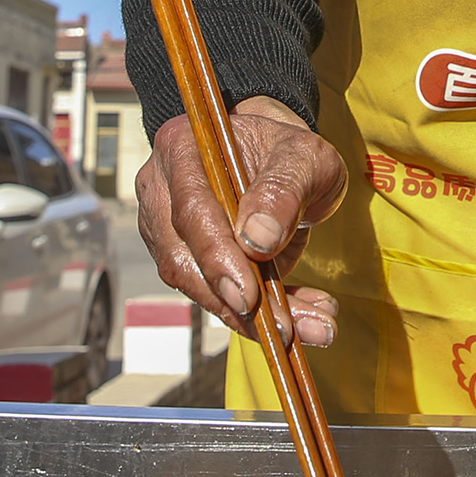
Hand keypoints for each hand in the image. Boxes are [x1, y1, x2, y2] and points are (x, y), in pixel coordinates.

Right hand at [134, 95, 347, 345]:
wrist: (280, 163)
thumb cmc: (288, 152)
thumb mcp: (303, 157)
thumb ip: (283, 189)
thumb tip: (258, 239)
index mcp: (182, 148)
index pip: (191, 211)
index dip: (217, 258)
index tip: (249, 295)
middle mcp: (163, 191)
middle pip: (183, 258)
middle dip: (235, 302)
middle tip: (286, 328)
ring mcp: (168, 229)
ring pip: (198, 286)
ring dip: (254, 318)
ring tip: (312, 328)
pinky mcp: (189, 261)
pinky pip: (217, 296)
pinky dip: (261, 315)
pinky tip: (302, 320)